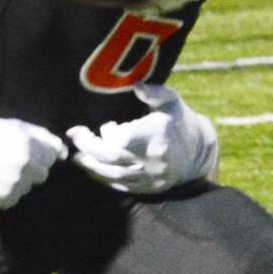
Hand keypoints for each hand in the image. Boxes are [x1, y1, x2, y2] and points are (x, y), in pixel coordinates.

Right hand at [0, 118, 66, 208]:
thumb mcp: (13, 126)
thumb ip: (40, 136)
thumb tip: (62, 150)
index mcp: (28, 144)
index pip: (54, 156)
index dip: (43, 155)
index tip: (33, 154)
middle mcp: (25, 164)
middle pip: (43, 174)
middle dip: (33, 169)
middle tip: (14, 163)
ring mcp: (15, 183)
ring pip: (30, 187)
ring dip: (20, 182)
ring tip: (2, 172)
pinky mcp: (5, 198)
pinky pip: (16, 198)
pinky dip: (8, 193)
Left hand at [66, 84, 217, 194]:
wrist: (197, 153)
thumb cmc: (179, 121)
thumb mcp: (171, 101)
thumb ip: (154, 92)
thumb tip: (136, 85)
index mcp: (157, 135)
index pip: (122, 139)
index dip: (109, 133)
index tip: (108, 125)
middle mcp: (152, 159)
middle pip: (110, 157)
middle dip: (88, 146)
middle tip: (75, 135)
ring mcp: (149, 176)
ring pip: (112, 174)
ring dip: (90, 165)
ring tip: (77, 156)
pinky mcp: (147, 188)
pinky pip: (120, 185)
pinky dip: (103, 177)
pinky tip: (92, 168)